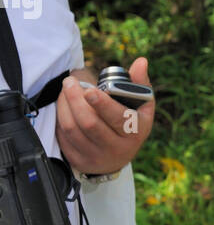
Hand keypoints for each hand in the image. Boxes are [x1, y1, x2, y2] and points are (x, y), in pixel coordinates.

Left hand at [56, 56, 154, 174]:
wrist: (119, 156)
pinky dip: (60, 120)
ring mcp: (97, 157)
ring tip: (64, 91)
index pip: (117, 119)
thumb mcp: (142, 106)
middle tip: (69, 82)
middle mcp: (117, 148)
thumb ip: (140, 83)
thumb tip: (141, 62)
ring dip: (64, 107)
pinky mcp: (80, 162)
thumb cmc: (131, 124)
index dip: (102, 104)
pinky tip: (63, 108)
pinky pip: (64, 138)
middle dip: (75, 100)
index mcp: (134, 132)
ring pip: (72, 130)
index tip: (89, 91)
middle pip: (90, 123)